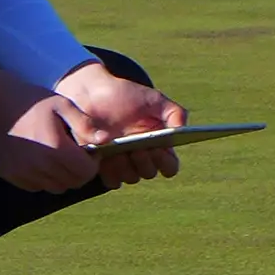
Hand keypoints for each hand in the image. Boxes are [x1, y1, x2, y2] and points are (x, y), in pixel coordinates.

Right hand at [0, 63, 100, 193]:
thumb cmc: (32, 101)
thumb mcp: (62, 105)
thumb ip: (85, 124)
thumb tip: (105, 140)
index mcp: (56, 148)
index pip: (86, 173)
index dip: (92, 163)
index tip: (88, 151)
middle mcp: (40, 166)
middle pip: (72, 183)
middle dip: (79, 171)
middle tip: (75, 154)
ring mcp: (23, 173)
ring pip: (55, 187)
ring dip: (62, 176)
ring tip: (57, 156)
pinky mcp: (11, 175)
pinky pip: (35, 186)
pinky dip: (43, 178)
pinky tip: (40, 159)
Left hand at [55, 63, 187, 185]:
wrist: (93, 94)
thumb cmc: (127, 96)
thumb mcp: (153, 99)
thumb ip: (173, 111)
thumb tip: (181, 129)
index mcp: (158, 144)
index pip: (170, 166)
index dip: (166, 162)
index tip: (157, 148)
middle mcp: (142, 157)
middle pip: (149, 173)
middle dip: (144, 162)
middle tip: (136, 148)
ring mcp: (123, 163)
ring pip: (131, 178)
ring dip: (126, 166)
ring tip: (118, 150)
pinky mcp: (104, 166)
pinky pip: (112, 181)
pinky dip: (110, 172)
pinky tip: (106, 156)